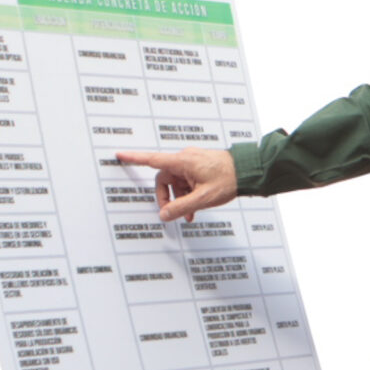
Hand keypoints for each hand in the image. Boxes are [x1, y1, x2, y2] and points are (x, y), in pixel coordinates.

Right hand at [113, 148, 237, 220]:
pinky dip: (187, 194)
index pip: (153, 160)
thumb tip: (164, 215)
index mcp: (183, 161)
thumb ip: (181, 207)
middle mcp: (185, 159)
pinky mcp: (199, 167)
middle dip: (167, 198)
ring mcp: (192, 162)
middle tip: (173, 213)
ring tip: (190, 213)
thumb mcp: (203, 198)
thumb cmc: (229, 179)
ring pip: (176, 182)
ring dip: (179, 198)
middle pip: (164, 179)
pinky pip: (186, 181)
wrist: (249, 171)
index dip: (134, 158)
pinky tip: (195, 207)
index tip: (120, 155)